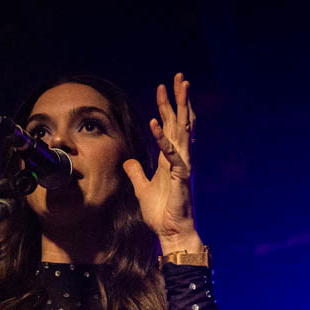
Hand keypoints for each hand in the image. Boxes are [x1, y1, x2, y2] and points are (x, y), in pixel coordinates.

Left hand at [122, 72, 203, 253]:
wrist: (171, 232)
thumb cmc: (161, 214)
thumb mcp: (142, 188)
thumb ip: (136, 172)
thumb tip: (127, 161)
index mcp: (169, 159)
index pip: (169, 127)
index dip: (167, 107)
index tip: (164, 88)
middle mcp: (178, 158)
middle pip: (180, 122)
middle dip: (179, 99)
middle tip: (179, 77)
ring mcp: (182, 166)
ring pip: (182, 131)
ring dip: (179, 108)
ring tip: (180, 88)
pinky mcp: (181, 177)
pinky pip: (171, 154)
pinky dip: (162, 139)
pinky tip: (154, 124)